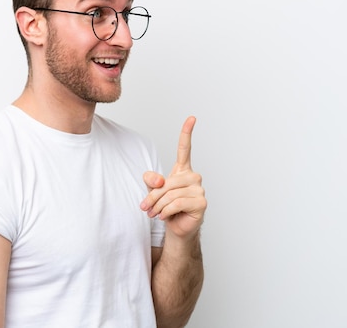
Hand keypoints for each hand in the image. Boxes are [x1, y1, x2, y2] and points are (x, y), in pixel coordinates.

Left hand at [141, 116, 206, 238]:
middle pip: (167, 182)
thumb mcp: (153, 192)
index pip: (185, 149)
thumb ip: (152, 182)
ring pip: (170, 194)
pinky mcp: (201, 203)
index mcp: (182, 170)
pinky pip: (176, 203)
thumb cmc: (166, 207)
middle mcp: (193, 177)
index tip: (191, 118)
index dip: (187, 133)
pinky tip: (165, 216)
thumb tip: (158, 180)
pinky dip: (166, 212)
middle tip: (145, 207)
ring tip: (155, 213)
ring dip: (158, 206)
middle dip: (153, 197)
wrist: (175, 227)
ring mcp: (199, 189)